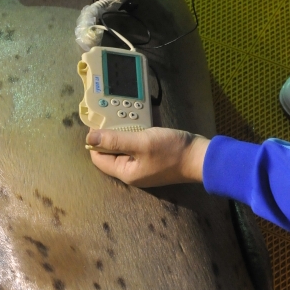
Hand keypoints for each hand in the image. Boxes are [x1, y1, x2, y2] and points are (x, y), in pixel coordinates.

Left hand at [86, 127, 208, 187]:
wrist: (200, 157)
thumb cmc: (171, 151)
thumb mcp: (141, 142)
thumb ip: (115, 140)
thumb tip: (89, 138)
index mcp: (125, 172)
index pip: (98, 157)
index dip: (95, 140)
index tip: (99, 121)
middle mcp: (131, 172)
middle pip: (110, 153)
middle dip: (110, 136)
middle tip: (113, 118)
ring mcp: (143, 166)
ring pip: (124, 148)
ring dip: (123, 134)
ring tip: (126, 119)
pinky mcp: (152, 159)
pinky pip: (136, 147)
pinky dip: (135, 135)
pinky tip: (139, 125)